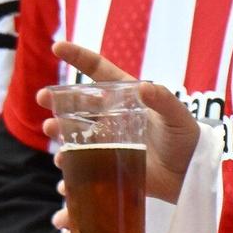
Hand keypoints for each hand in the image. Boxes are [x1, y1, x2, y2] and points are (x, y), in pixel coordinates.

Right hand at [42, 42, 200, 201]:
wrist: (191, 174)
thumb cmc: (187, 137)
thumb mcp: (177, 116)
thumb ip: (163, 101)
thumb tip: (144, 87)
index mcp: (128, 96)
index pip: (100, 71)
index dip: (79, 57)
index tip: (58, 47)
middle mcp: (114, 116)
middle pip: (80, 104)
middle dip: (58, 99)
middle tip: (42, 98)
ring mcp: (110, 141)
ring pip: (78, 134)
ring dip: (61, 134)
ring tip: (53, 136)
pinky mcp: (110, 166)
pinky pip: (86, 168)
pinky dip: (72, 175)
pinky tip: (63, 185)